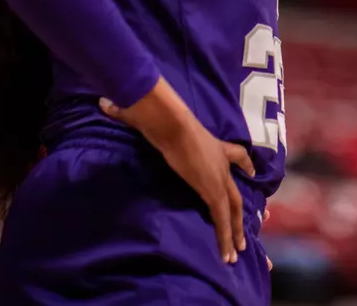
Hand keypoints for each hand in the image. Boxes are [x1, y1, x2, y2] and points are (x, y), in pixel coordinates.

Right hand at [100, 79, 253, 263]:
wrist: (170, 122)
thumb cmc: (160, 117)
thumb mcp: (149, 116)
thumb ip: (128, 112)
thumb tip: (105, 102)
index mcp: (213, 144)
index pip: (236, 154)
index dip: (245, 164)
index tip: (251, 172)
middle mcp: (221, 161)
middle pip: (236, 191)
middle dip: (240, 213)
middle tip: (244, 233)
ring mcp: (219, 177)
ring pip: (233, 210)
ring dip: (234, 232)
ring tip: (235, 252)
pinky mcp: (213, 191)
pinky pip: (222, 220)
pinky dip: (225, 238)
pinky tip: (227, 254)